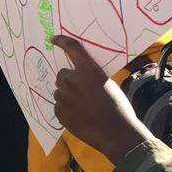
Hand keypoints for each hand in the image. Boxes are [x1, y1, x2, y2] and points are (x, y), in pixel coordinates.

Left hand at [52, 35, 152, 161]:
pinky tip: (80, 116)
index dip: (62, 42)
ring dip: (67, 96)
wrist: (115, 132)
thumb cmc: (117, 108)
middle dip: (69, 80)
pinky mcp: (58, 110)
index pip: (72, 49)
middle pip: (62, 74)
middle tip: (83, 92)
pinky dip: (66, 109)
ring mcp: (63, 96)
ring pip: (60, 91)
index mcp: (89, 71)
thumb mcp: (108, 86)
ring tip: (85, 107)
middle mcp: (72, 80)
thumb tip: (78, 78)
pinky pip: (58, 106)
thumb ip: (90, 78)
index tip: (54, 39)